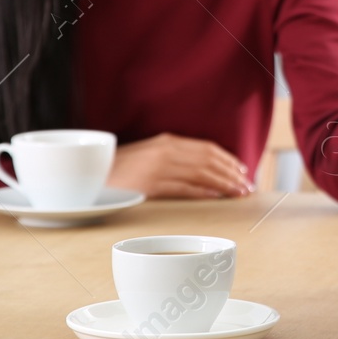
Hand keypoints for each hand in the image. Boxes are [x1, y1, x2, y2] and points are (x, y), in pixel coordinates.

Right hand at [106, 132, 254, 198]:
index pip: (206, 148)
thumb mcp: (150, 155)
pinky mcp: (150, 184)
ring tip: (238, 193)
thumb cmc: (121, 168)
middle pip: (208, 161)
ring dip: (223, 184)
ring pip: (200, 174)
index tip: (243, 170)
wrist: (90, 174)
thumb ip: (173, 158)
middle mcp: (165, 151)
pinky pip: (183, 188)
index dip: (228, 160)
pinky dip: (202, 192)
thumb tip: (202, 171)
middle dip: (231, 174)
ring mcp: (158, 167)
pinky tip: (216, 197)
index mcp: (167, 141)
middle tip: (247, 186)